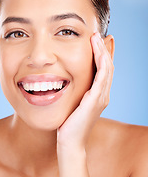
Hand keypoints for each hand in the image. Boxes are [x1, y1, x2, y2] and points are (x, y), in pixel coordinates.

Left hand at [57, 32, 113, 150]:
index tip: (96, 42)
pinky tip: (96, 50)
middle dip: (103, 49)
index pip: (103, 71)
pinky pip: (101, 76)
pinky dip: (101, 62)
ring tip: (96, 37)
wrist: (70, 141)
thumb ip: (77, 94)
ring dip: (102, 51)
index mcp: (98, 95)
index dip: (102, 55)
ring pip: (107, 69)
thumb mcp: (74, 105)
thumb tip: (69, 83)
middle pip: (108, 67)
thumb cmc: (69, 125)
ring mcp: (101, 98)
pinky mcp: (95, 100)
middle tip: (98, 34)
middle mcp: (103, 95)